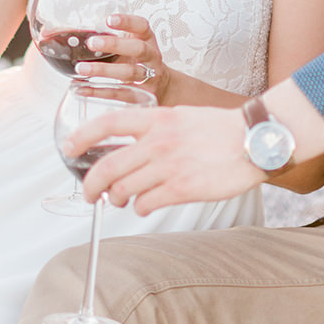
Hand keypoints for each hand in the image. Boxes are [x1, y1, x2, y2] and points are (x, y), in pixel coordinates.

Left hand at [66, 103, 260, 213]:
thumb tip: (131, 145)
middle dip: (91, 185)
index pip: (108, 123)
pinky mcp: (182, 188)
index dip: (82, 137)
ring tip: (120, 201)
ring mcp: (169, 166)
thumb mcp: (182, 116)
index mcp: (157, 118)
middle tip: (89, 194)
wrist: (255, 139)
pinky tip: (146, 204)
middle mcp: (158, 141)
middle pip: (107, 166)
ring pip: (123, 190)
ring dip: (116, 199)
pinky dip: (140, 207)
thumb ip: (156, 128)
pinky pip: (146, 204)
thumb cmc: (221, 129)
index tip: (68, 148)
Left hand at [76, 12, 170, 102]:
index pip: (142, 27)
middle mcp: (151, 58)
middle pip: (138, 49)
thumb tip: (75, 32)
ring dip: (104, 70)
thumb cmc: (139, 61)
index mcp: (148, 40)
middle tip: (92, 43)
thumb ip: (114, 38)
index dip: (127, 22)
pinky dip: (98, 91)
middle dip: (115, 45)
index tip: (109, 20)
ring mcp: (147, 78)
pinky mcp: (140, 96)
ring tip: (81, 68)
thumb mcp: (133, 44)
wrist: (162, 86)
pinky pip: (118, 94)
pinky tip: (81, 88)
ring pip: (128, 73)